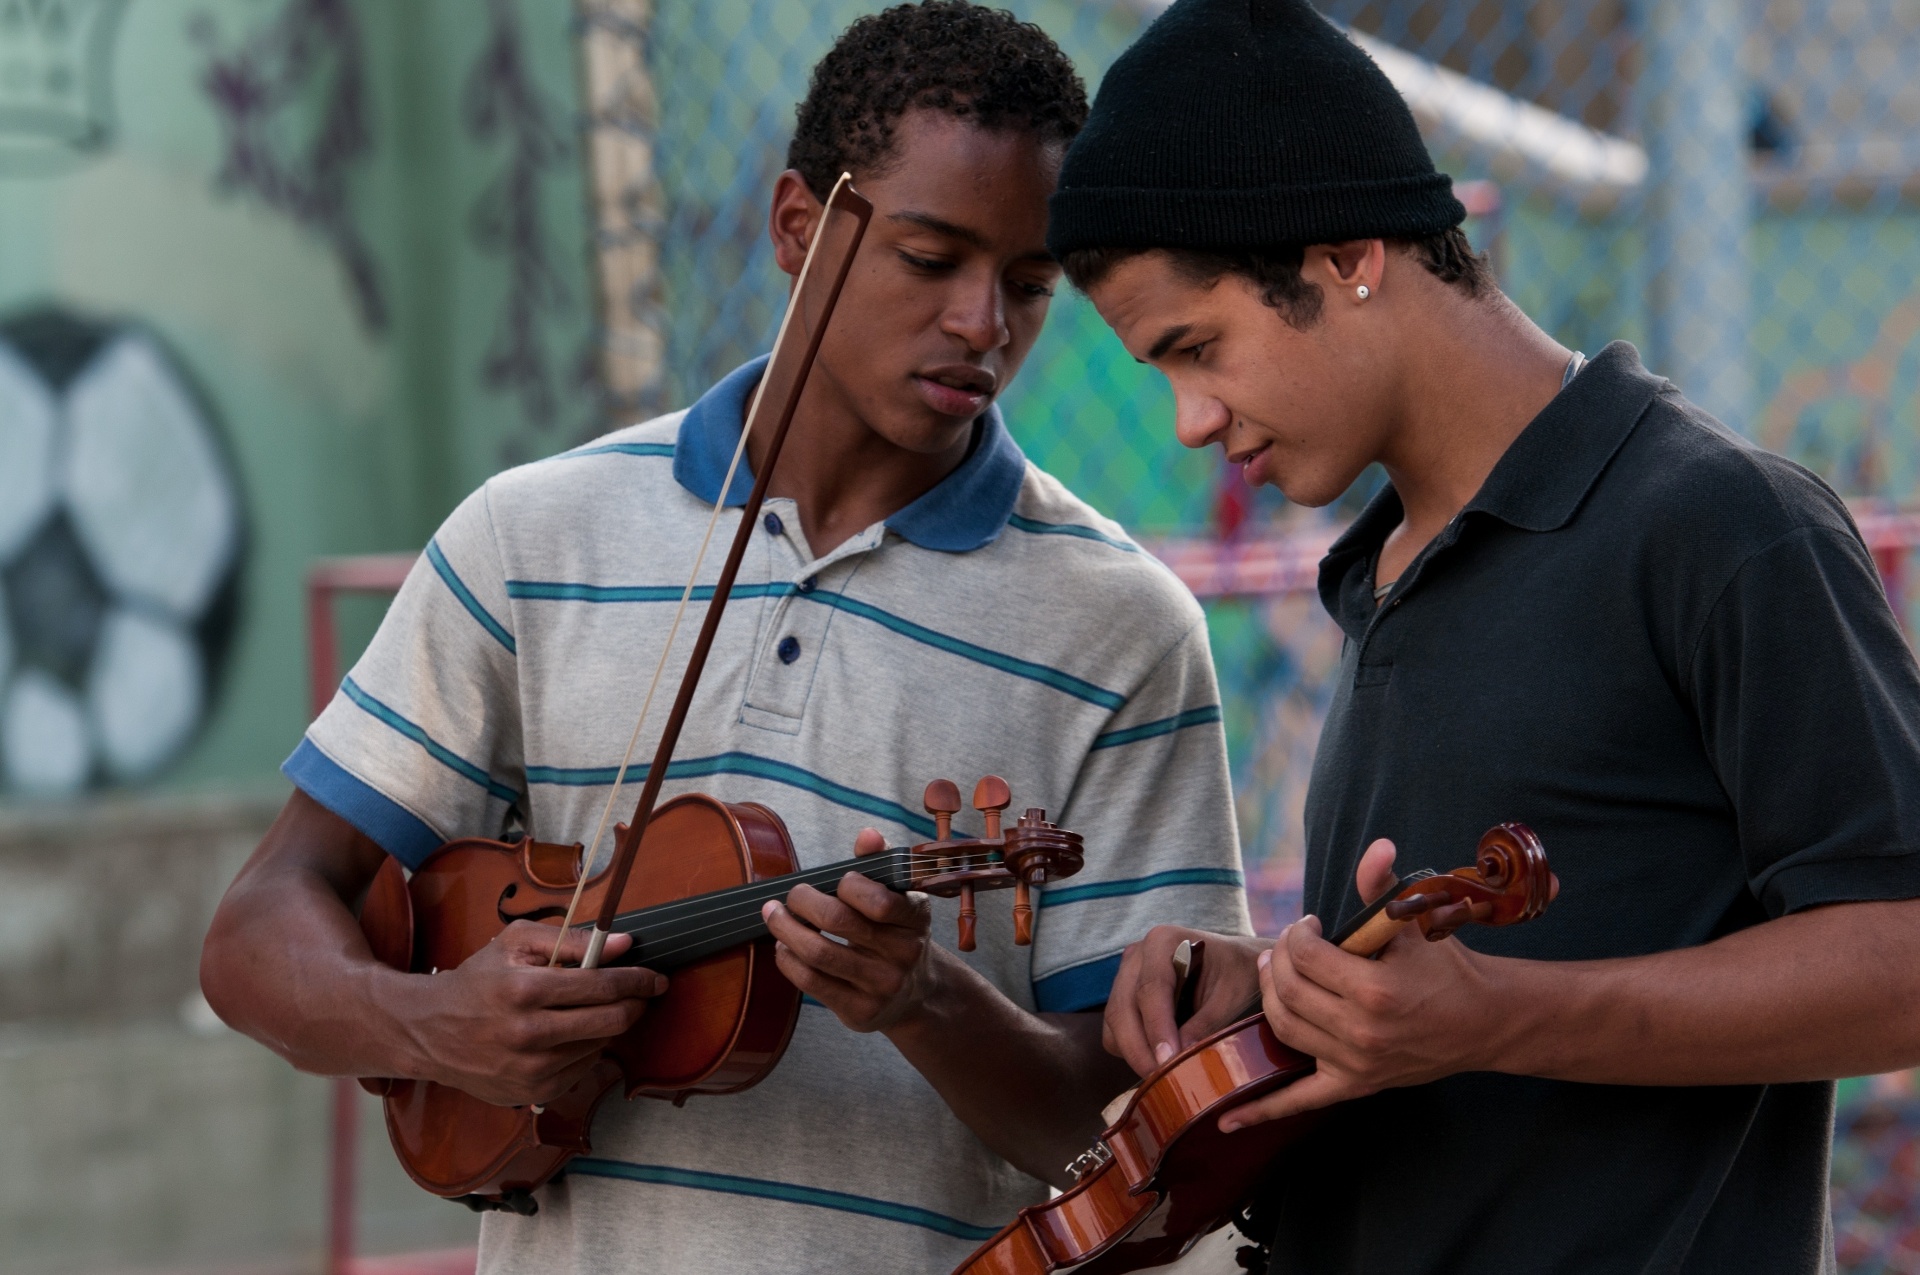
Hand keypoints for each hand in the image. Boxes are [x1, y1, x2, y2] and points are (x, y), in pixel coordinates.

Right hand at [403, 920, 665, 1106]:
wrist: (429, 1032)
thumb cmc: (477, 980)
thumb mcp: (515, 942)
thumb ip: (571, 940)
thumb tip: (622, 944)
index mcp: (525, 991)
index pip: (602, 986)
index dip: (638, 980)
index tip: (656, 978)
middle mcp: (529, 1035)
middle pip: (612, 1022)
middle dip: (636, 1004)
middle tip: (642, 993)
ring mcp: (532, 1070)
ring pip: (601, 1045)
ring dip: (609, 1025)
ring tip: (593, 1009)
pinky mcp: (533, 1094)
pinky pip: (583, 1068)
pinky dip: (587, 1048)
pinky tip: (570, 1034)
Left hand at [761, 828, 934, 1032]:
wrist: (916, 994)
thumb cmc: (896, 934)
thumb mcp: (899, 899)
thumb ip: (879, 863)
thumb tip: (867, 834)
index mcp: (916, 919)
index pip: (880, 901)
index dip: (849, 885)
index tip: (837, 881)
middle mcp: (903, 954)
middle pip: (839, 922)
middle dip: (803, 901)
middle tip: (791, 895)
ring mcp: (882, 986)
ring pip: (819, 953)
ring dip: (786, 929)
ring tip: (775, 916)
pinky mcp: (859, 1011)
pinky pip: (811, 982)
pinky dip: (788, 960)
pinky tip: (784, 946)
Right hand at [1103, 925, 1269, 1076]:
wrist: (1232, 961)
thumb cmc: (1236, 972)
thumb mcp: (1230, 995)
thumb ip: (1206, 1022)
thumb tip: (1181, 1056)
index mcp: (1163, 941)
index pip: (1151, 989)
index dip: (1157, 1028)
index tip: (1167, 1060)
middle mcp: (1137, 955)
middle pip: (1122, 1008)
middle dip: (1138, 1049)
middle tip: (1161, 1079)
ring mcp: (1125, 974)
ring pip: (1114, 1022)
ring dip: (1133, 1052)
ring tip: (1162, 1073)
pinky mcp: (1122, 995)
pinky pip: (1114, 1029)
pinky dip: (1129, 1049)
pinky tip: (1156, 1058)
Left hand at [1218, 839, 1508, 1130]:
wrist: (1484, 1022)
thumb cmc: (1447, 969)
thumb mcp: (1415, 924)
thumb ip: (1384, 887)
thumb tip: (1378, 844)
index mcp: (1374, 989)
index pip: (1305, 955)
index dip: (1298, 934)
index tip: (1308, 926)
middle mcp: (1361, 1031)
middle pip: (1286, 990)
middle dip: (1278, 961)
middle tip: (1287, 949)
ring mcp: (1355, 1062)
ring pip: (1283, 1030)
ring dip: (1269, 999)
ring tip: (1275, 978)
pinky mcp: (1354, 1086)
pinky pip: (1298, 1101)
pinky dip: (1258, 1111)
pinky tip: (1225, 1119)